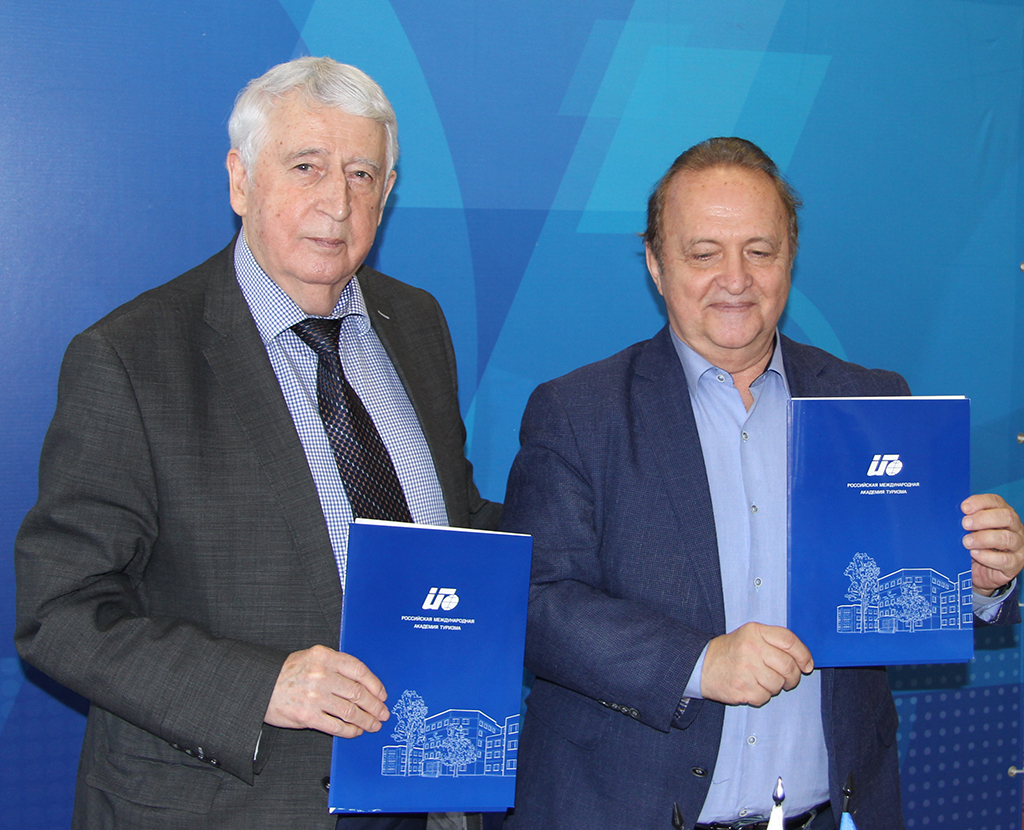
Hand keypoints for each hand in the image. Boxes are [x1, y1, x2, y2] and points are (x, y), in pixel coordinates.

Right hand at [264, 645, 388, 737]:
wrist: (260, 686)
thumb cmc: (288, 672)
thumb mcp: (312, 657)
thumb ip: (336, 665)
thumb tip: (363, 684)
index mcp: (324, 657)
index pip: (358, 670)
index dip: (375, 684)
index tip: (382, 694)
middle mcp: (321, 675)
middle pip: (357, 692)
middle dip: (374, 705)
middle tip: (383, 713)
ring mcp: (314, 697)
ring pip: (350, 711)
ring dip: (366, 720)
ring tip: (373, 724)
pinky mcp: (307, 716)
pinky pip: (335, 725)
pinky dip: (349, 730)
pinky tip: (356, 731)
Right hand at [700, 622, 813, 706]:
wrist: (703, 664)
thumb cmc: (732, 651)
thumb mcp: (751, 635)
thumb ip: (776, 642)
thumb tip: (806, 661)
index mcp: (755, 631)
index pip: (789, 641)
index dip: (803, 655)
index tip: (807, 664)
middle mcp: (751, 648)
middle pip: (788, 665)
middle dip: (793, 676)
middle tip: (788, 679)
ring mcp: (745, 669)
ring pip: (778, 684)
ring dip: (776, 687)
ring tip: (763, 681)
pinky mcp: (742, 688)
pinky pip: (765, 697)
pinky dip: (762, 696)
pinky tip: (752, 687)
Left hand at [962, 493, 1023, 594]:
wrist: (981, 571)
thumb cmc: (974, 545)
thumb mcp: (968, 530)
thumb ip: (965, 521)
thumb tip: (950, 514)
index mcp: (1002, 513)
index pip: (996, 501)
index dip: (980, 502)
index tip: (964, 508)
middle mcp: (1014, 527)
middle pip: (1006, 517)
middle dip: (983, 519)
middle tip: (965, 524)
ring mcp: (1018, 546)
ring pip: (1007, 538)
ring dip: (983, 539)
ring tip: (966, 542)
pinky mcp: (1016, 563)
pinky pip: (1005, 559)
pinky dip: (988, 557)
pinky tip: (975, 554)